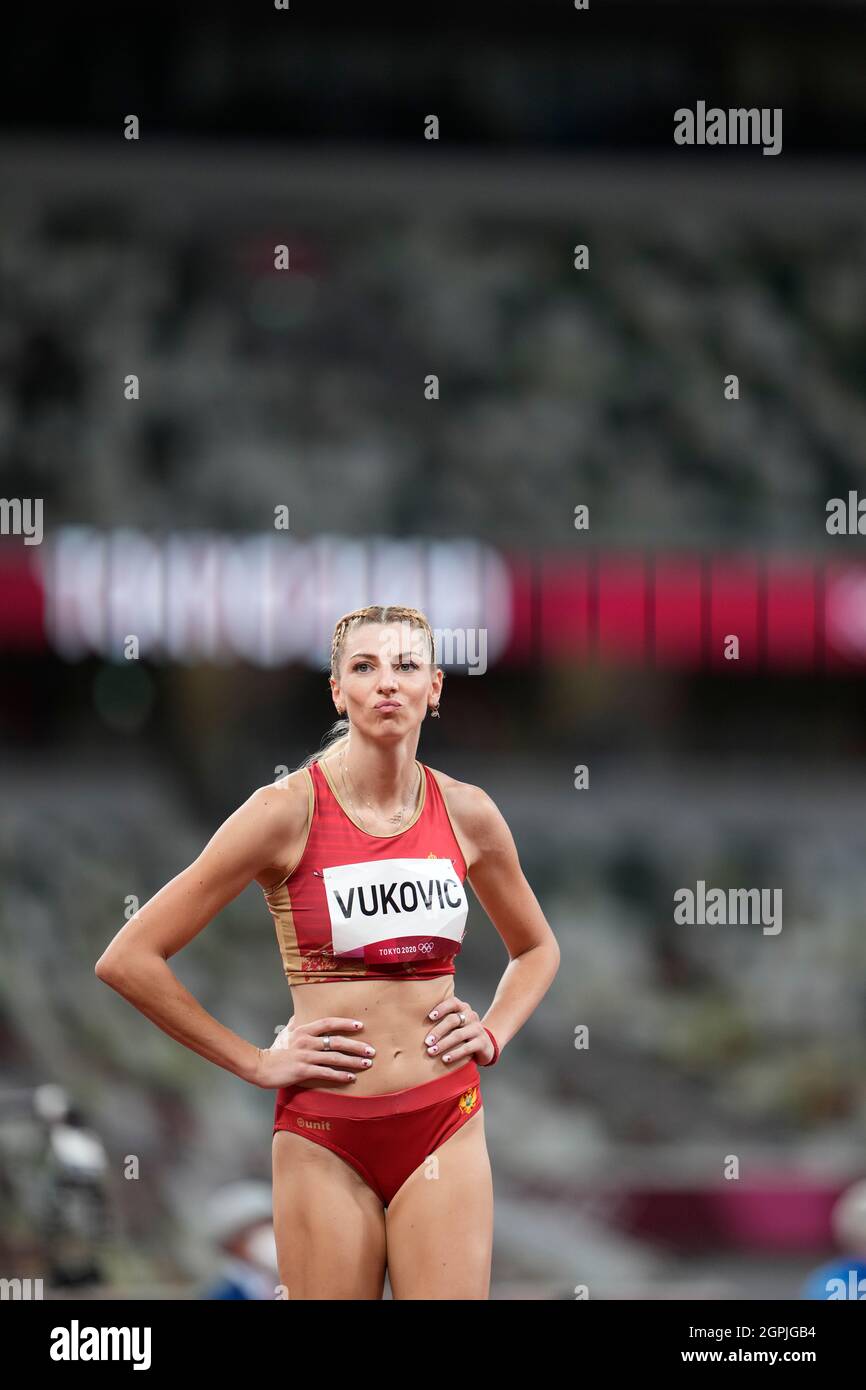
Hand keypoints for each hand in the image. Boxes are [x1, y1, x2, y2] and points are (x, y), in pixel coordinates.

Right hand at [255, 1017, 375, 1088]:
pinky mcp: (304, 1071)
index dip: (345, 1023)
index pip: (328, 1023)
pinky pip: (326, 1073)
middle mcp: (307, 1041)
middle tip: (371, 1050)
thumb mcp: (286, 1033)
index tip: (360, 1026)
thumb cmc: (275, 1051)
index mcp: (304, 1030)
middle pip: (337, 1041)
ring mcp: (306, 1056)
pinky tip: (350, 1078)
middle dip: (356, 1046)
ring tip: (366, 1063)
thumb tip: (297, 1015)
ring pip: (335, 1057)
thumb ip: (294, 1024)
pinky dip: (340, 1075)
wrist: (262, 1067)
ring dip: (353, 1061)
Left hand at [423, 996, 494, 1066]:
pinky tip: (445, 1059)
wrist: (486, 1044)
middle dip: (438, 1031)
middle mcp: (471, 1016)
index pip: (452, 1003)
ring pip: (458, 1035)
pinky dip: (454, 1054)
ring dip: (443, 1044)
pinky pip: (466, 1048)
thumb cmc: (463, 1032)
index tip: (429, 1017)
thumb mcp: (456, 1023)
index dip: (441, 1008)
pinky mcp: (482, 1043)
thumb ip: (442, 1019)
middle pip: (453, 1020)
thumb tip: (414, 1023)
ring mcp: (478, 1029)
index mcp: (463, 1008)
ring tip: (432, 1051)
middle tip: (427, 1042)